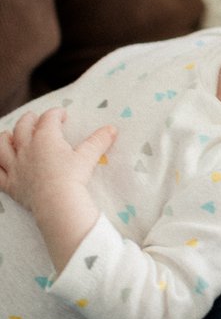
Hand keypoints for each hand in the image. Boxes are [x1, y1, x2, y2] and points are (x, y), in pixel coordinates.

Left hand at [0, 109, 115, 214]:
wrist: (57, 204)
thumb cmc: (72, 178)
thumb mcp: (88, 157)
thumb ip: (98, 141)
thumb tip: (112, 129)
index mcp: (45, 138)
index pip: (48, 119)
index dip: (56, 114)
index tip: (62, 115)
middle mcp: (26, 148)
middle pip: (22, 128)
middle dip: (29, 120)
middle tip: (35, 119)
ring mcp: (15, 166)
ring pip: (2, 147)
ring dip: (5, 139)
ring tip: (9, 136)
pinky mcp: (10, 185)